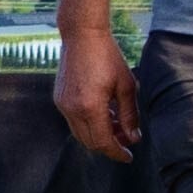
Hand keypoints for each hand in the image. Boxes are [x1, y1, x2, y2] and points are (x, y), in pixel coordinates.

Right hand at [59, 27, 140, 165]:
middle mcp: (72, 109)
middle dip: (110, 145)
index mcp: (90, 107)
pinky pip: (74, 121)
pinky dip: (89, 124)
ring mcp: (62, 104)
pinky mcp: (59, 99)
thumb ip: (130, 115)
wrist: (82, 35)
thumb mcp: (126, 86)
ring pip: (81, 134)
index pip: (103, 142)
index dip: (117, 153)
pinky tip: (104, 112)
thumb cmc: (108, 56)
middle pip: (90, 142)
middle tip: (127, 138)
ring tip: (117, 123)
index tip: (129, 157)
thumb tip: (133, 137)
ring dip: (99, 135)